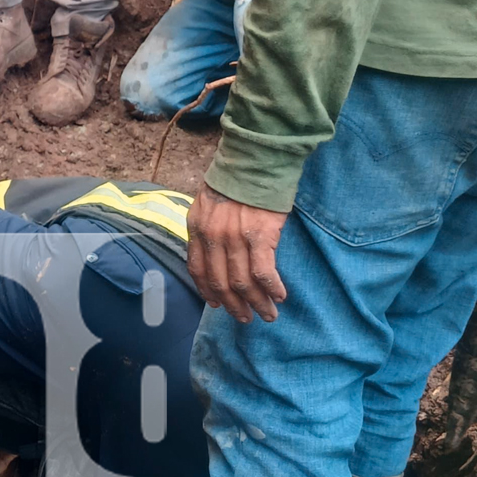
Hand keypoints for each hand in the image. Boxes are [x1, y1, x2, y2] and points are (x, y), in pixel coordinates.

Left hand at [186, 182, 288, 323]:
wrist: (256, 157)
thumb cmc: (236, 177)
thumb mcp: (208, 200)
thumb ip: (207, 226)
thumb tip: (215, 251)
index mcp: (197, 227)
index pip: (197, 269)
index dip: (207, 291)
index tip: (216, 304)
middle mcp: (212, 237)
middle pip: (221, 282)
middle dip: (234, 305)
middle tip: (245, 318)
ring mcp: (235, 238)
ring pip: (243, 283)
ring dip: (256, 304)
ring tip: (267, 315)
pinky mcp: (260, 237)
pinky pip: (264, 273)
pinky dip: (271, 288)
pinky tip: (279, 296)